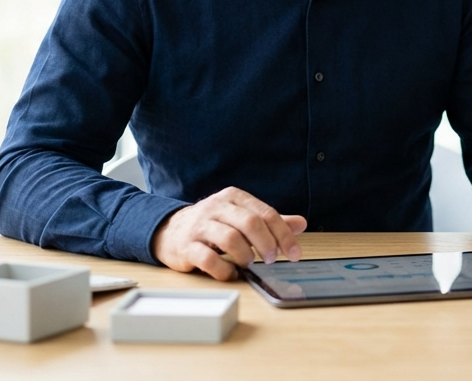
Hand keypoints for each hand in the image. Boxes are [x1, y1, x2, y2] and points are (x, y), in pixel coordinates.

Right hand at [150, 187, 306, 280]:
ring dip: (245, 255)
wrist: (169, 231)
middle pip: (250, 223)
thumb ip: (270, 222)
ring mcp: (199, 226)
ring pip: (230, 239)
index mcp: (233, 198)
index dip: (283, 235)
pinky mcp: (186, 247)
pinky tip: (229, 273)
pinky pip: (208, 259)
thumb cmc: (212, 225)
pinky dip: (224, 270)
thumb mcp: (241, 217)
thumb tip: (301, 224)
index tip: (294, 254)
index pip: (265, 214)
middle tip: (272, 259)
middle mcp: (216, 208)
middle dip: (267, 244)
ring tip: (248, 264)